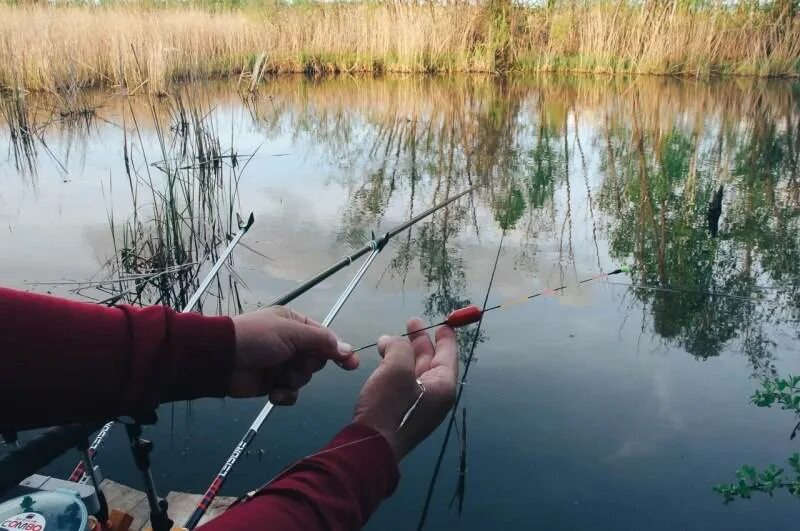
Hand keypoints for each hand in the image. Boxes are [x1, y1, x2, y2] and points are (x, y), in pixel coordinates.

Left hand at [230, 306, 357, 403]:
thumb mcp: (291, 332)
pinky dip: (284, 394)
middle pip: (316, 360)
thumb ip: (322, 341)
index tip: (351, 364)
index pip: (325, 338)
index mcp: (295, 324)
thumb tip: (348, 350)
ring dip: (292, 379)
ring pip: (304, 378)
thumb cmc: (255, 337)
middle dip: (306, 365)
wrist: (221, 360)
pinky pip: (291, 393)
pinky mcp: (272, 384)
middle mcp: (290, 343)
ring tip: (276, 375)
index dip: (338, 351)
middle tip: (291, 361)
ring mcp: (281, 364)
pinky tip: (274, 393)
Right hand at [353, 317, 457, 460]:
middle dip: (420, 341)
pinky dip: (395, 367)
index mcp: (443, 386)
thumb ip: (399, 347)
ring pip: (414, 371)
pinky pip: (404, 383)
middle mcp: (435, 396)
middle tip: (411, 323)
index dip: (445, 337)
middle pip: (431, 361)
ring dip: (402, 353)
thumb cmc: (389, 407)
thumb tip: (392, 341)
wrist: (370, 447)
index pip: (448, 355)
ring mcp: (419, 406)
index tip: (443, 323)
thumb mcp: (396, 368)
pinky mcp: (403, 412)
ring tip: (386, 340)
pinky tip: (382, 360)